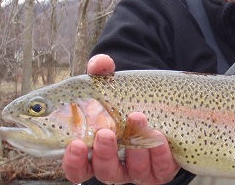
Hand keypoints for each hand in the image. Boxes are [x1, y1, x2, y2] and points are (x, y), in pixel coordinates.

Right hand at [62, 54, 180, 183]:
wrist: (160, 105)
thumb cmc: (123, 102)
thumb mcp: (111, 86)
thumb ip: (102, 74)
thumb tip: (100, 63)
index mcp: (94, 152)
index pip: (77, 168)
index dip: (73, 162)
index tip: (75, 145)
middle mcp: (115, 166)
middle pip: (105, 171)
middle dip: (104, 153)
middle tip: (105, 132)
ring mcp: (138, 169)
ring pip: (134, 171)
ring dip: (135, 149)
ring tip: (137, 118)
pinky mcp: (162, 169)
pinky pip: (161, 169)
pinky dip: (160, 154)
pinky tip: (159, 136)